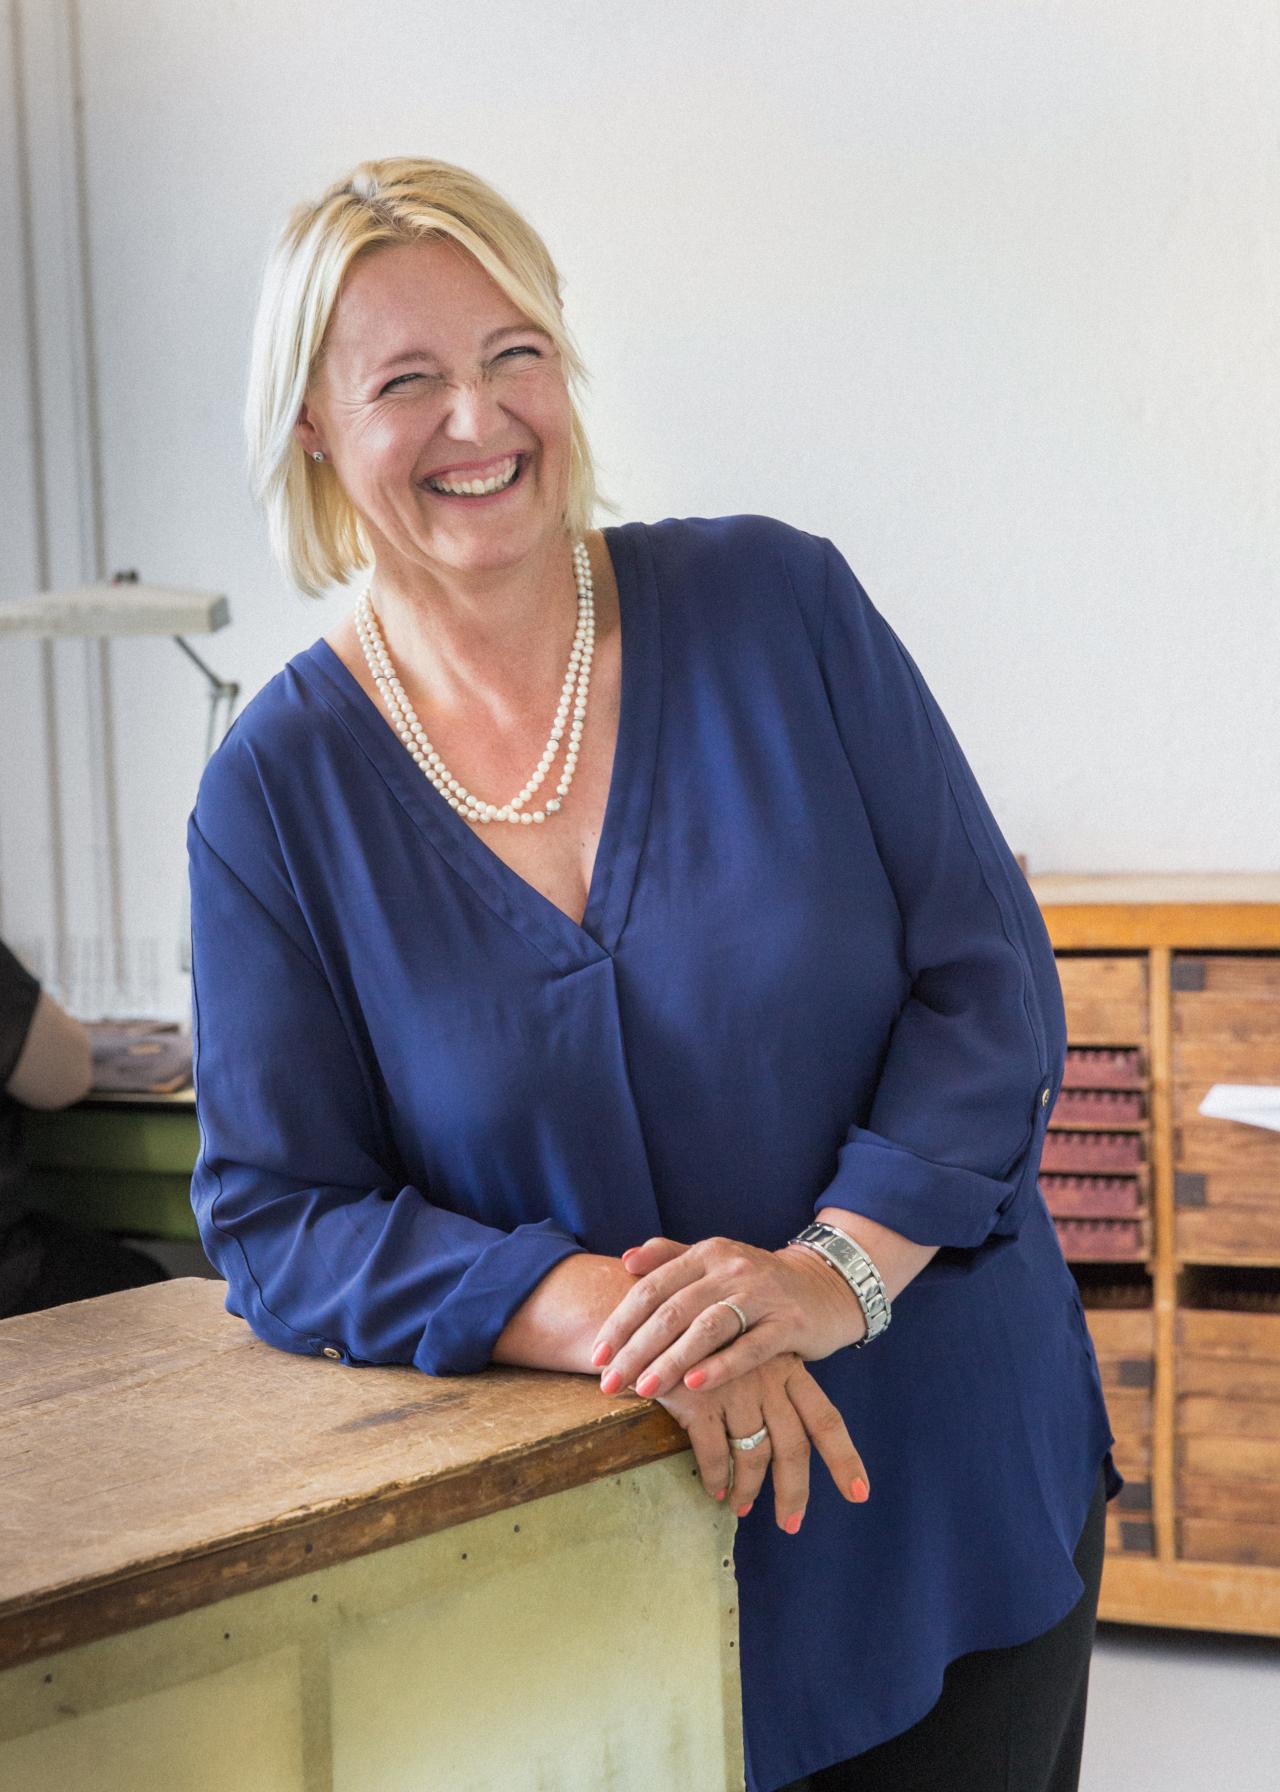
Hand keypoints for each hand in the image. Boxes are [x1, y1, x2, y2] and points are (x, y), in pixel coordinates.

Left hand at [592, 1234, 868, 1401]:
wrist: (825, 1287)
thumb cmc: (757, 1283)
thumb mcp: (715, 1262)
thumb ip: (670, 1257)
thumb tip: (626, 1260)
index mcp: (707, 1254)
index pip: (653, 1287)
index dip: (620, 1322)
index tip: (596, 1355)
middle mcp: (732, 1269)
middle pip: (673, 1310)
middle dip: (636, 1349)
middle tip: (609, 1383)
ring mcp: (762, 1294)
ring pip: (708, 1327)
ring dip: (672, 1360)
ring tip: (644, 1389)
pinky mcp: (790, 1323)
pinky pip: (751, 1347)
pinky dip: (721, 1365)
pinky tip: (695, 1384)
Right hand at [654, 1351, 870, 1530]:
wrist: (656, 1311)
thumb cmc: (705, 1336)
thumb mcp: (747, 1351)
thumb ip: (768, 1386)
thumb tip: (779, 1436)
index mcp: (789, 1367)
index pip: (825, 1419)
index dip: (844, 1458)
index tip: (860, 1495)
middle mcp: (769, 1379)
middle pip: (793, 1447)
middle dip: (794, 1491)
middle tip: (790, 1524)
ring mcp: (735, 1388)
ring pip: (753, 1455)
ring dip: (747, 1488)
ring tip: (740, 1505)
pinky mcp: (699, 1399)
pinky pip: (715, 1453)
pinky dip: (716, 1477)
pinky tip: (714, 1487)